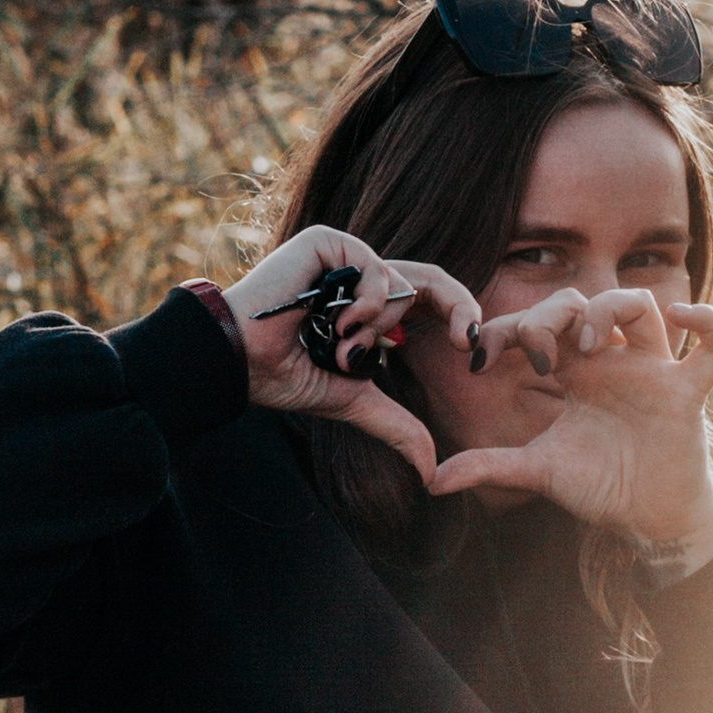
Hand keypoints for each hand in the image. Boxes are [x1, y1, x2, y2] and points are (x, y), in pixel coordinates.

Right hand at [203, 225, 479, 484]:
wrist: (240, 362)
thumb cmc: (283, 374)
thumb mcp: (352, 399)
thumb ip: (394, 424)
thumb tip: (430, 469)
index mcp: (369, 305)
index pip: (428, 299)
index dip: (459, 315)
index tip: (472, 351)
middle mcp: (360, 275)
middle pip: (430, 279)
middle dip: (459, 306)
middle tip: (468, 340)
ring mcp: (344, 256)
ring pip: (399, 284)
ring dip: (378, 326)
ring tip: (341, 344)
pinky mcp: (328, 242)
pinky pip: (375, 268)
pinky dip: (365, 303)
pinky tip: (338, 322)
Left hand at [425, 288, 712, 568]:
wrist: (646, 521)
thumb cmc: (599, 487)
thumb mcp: (538, 471)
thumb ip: (489, 466)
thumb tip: (432, 480)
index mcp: (577, 372)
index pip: (541, 322)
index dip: (508, 327)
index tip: (479, 355)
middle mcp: (613, 361)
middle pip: (585, 300)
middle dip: (553, 312)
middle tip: (538, 353)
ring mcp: (653, 372)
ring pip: (641, 305)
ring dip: (610, 310)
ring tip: (586, 345)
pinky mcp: (687, 393)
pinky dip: (707, 322)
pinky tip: (681, 313)